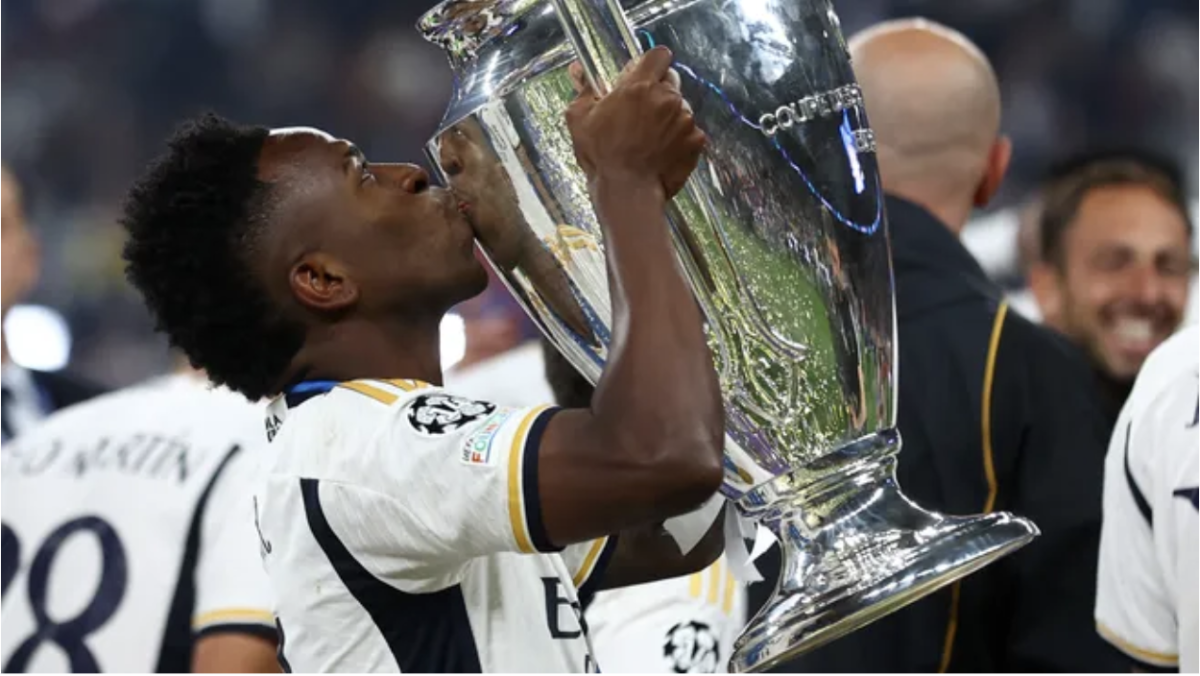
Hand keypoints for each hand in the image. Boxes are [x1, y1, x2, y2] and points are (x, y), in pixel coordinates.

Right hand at [565, 46, 705, 199]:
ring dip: (668, 116)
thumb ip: (584, 89)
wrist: (628, 192)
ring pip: (681, 107)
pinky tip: (661, 151)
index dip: (652, 63)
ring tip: (649, 138)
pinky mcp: (696, 141)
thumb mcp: (580, 119)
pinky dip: (679, 138)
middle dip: (659, 90)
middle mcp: (668, 98)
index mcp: (640, 86)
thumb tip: (579, 71)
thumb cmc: (602, 156)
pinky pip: (690, 131)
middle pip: (671, 80)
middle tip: (641, 111)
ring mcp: (685, 120)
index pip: (660, 55)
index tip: (643, 75)